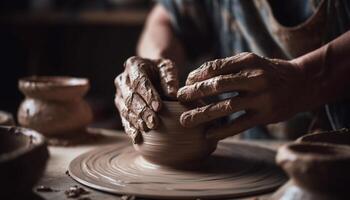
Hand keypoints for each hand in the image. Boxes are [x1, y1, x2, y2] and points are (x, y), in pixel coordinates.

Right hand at [115, 56, 178, 142]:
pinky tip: (137, 137)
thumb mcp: (168, 68)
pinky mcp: (120, 106)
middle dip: (142, 111)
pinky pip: (123, 119)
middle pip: (130, 97)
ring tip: (148, 129)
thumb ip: (169, 78)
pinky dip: (130, 129)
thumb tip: (173, 94)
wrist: (152, 73)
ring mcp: (119, 94)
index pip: (139, 81)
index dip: (148, 94)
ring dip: (136, 120)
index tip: (159, 107)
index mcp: (133, 65)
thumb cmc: (161, 70)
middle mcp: (122, 79)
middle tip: (154, 122)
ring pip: (125, 109)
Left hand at [177, 52, 308, 140]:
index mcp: (248, 61)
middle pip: (218, 85)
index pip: (216, 67)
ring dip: (202, 114)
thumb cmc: (268, 72)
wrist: (302, 83)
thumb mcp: (250, 62)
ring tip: (185, 120)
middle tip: (179, 99)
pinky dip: (221, 130)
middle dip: (195, 92)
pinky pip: (239, 125)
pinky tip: (207, 134)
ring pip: (226, 107)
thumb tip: (195, 77)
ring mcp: (261, 98)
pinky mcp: (265, 116)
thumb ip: (226, 67)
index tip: (185, 83)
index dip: (197, 75)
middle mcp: (255, 77)